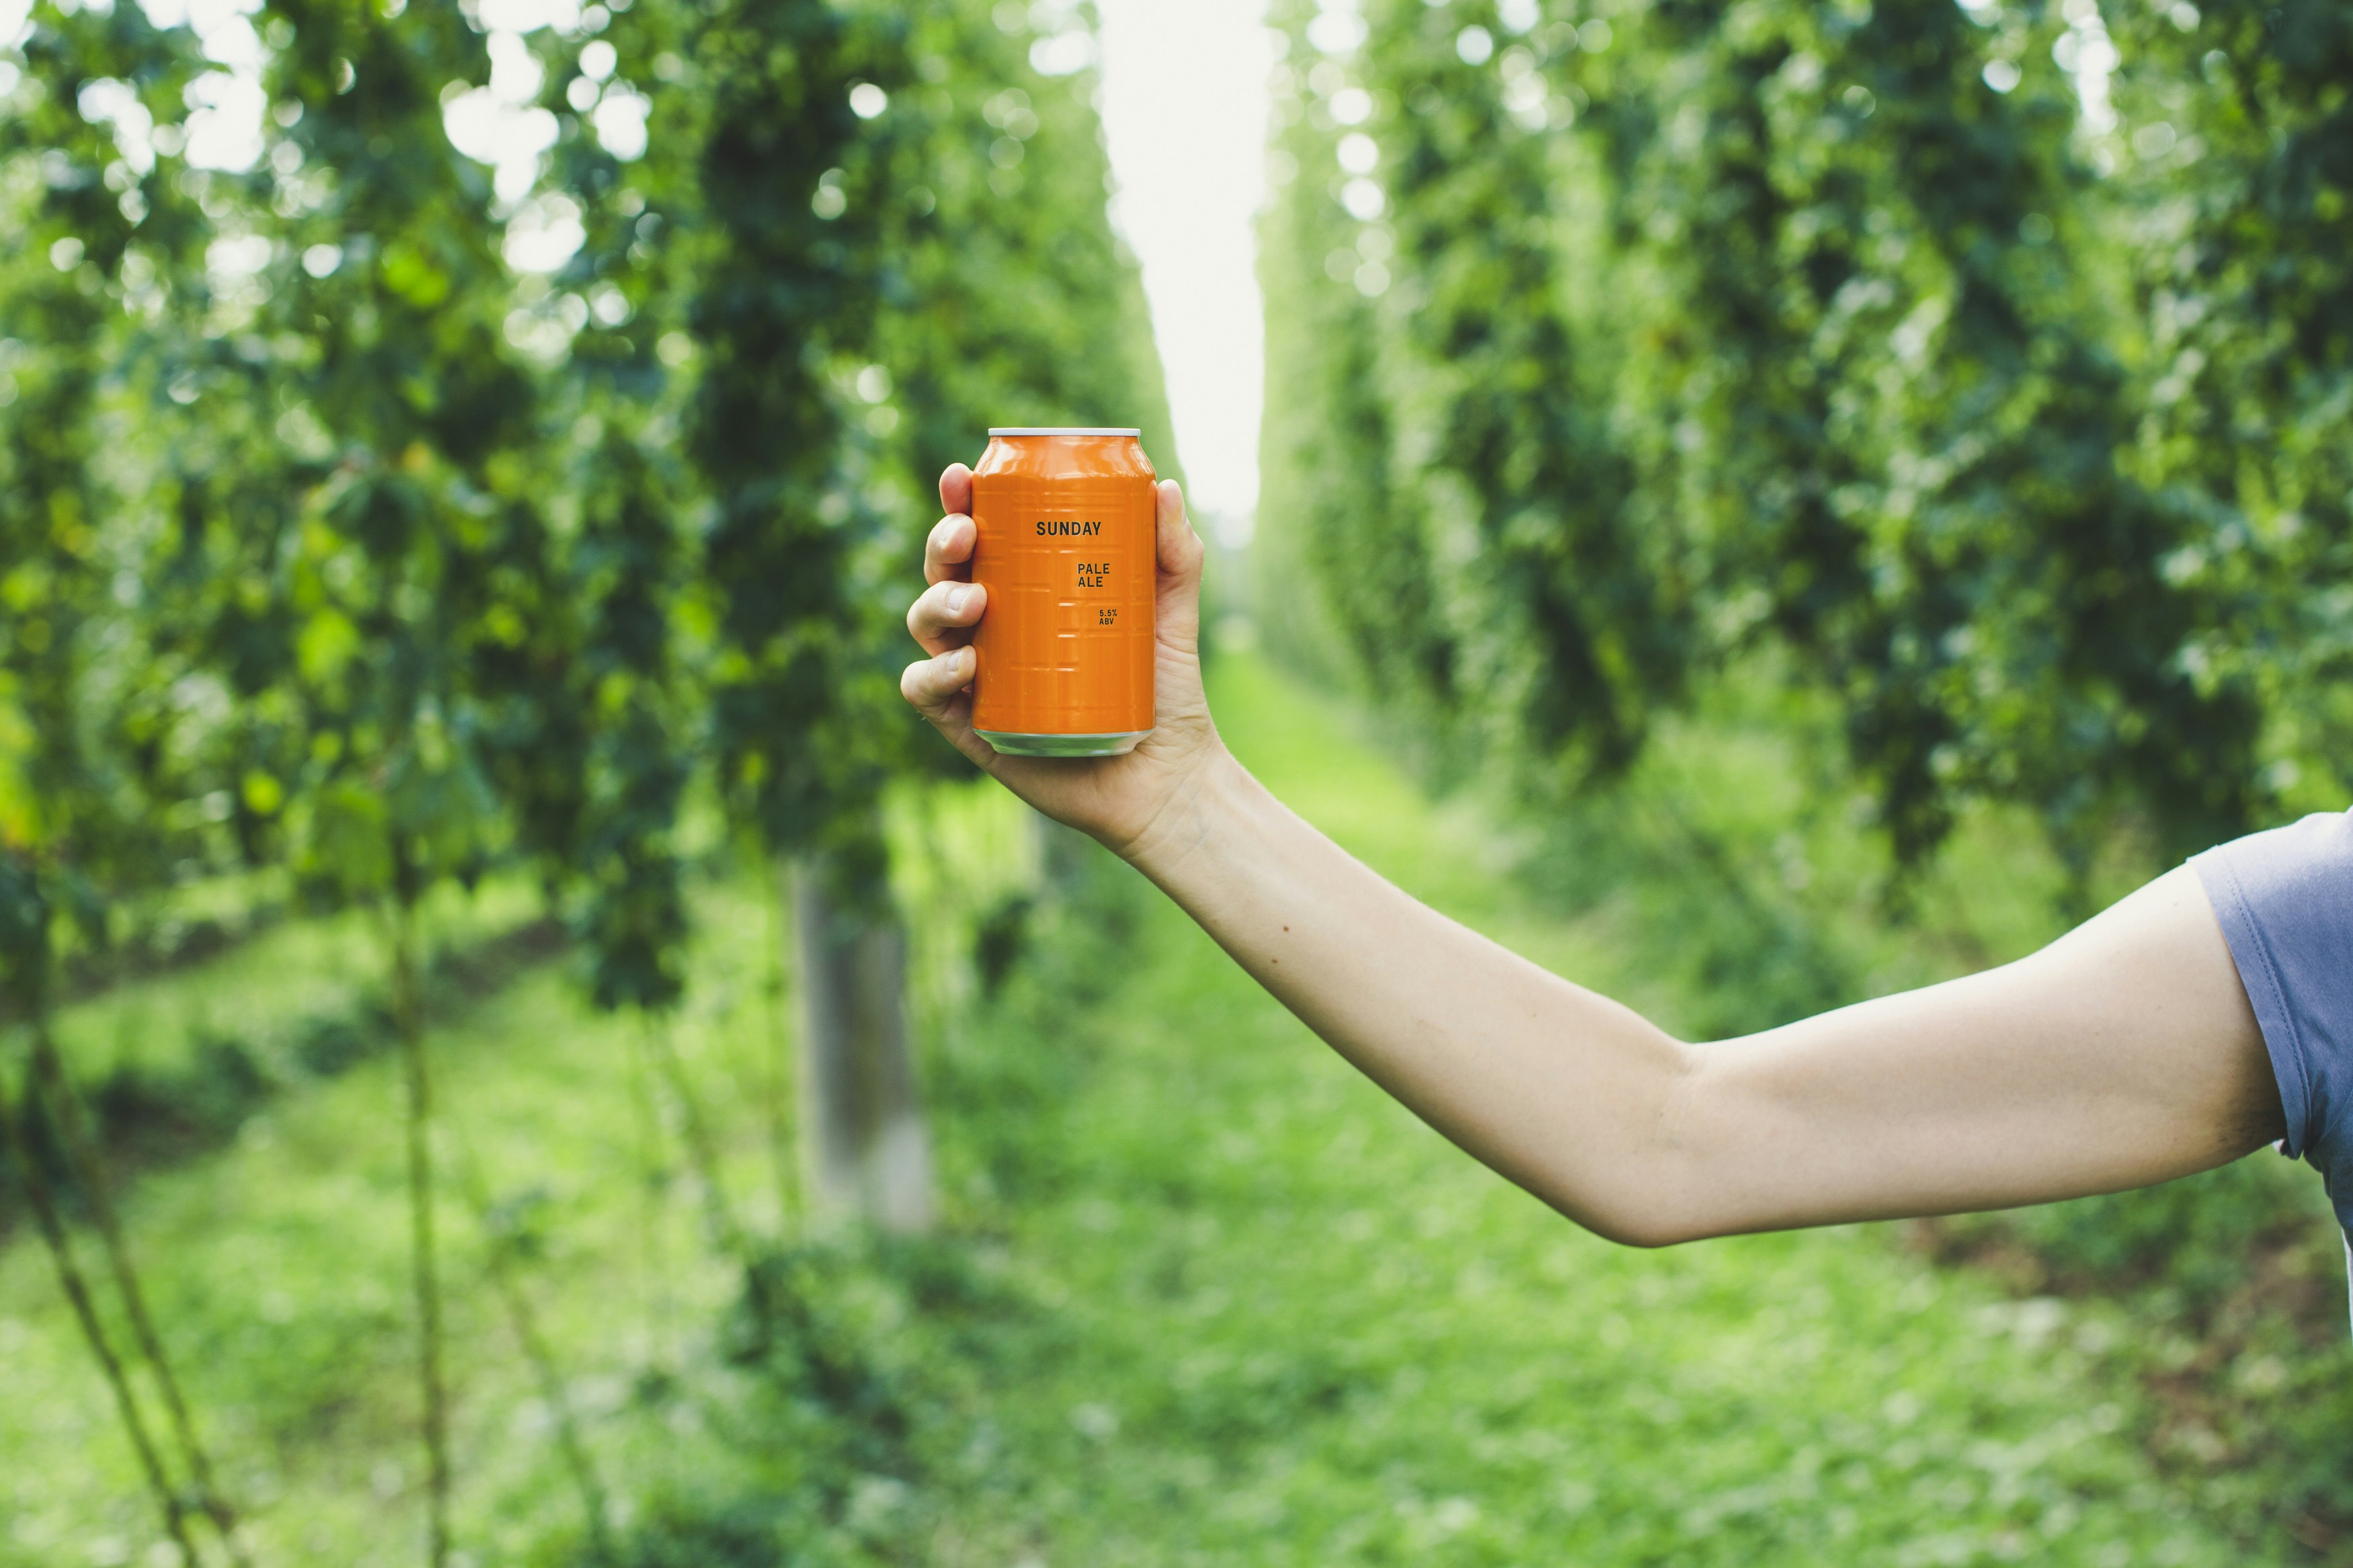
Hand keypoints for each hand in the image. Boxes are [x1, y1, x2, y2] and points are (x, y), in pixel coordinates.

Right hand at [900, 463, 1227, 860]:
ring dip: (936, 602)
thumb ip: (1175, 552)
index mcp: (1026, 589)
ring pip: (926, 623)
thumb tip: (1165, 486)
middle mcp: (993, 627)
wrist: (1167, 776)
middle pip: (944, 571)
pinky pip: (924, 691)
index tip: (963, 477)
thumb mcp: (1173, 613)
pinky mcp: (971, 725)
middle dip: (942, 542)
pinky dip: (932, 673)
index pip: (982, 535)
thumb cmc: (1165, 690)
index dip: (961, 502)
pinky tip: (965, 666)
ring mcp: (977, 676)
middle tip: (968, 536)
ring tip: (975, 602)